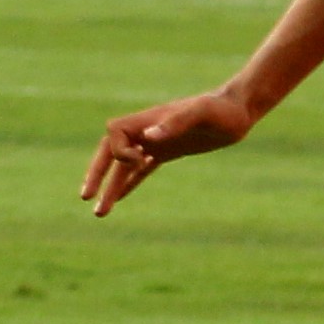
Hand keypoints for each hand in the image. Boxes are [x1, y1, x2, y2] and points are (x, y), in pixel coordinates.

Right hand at [80, 89, 255, 214]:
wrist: (238, 112)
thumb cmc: (220, 110)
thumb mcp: (200, 113)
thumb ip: (174, 122)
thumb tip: (148, 137)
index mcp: (147, 120)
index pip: (113, 134)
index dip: (120, 151)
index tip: (143, 159)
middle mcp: (146, 131)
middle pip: (109, 152)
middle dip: (96, 174)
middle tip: (85, 198)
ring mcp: (155, 143)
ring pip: (123, 167)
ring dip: (110, 188)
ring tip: (100, 214)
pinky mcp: (167, 152)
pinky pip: (140, 171)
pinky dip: (127, 184)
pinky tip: (117, 199)